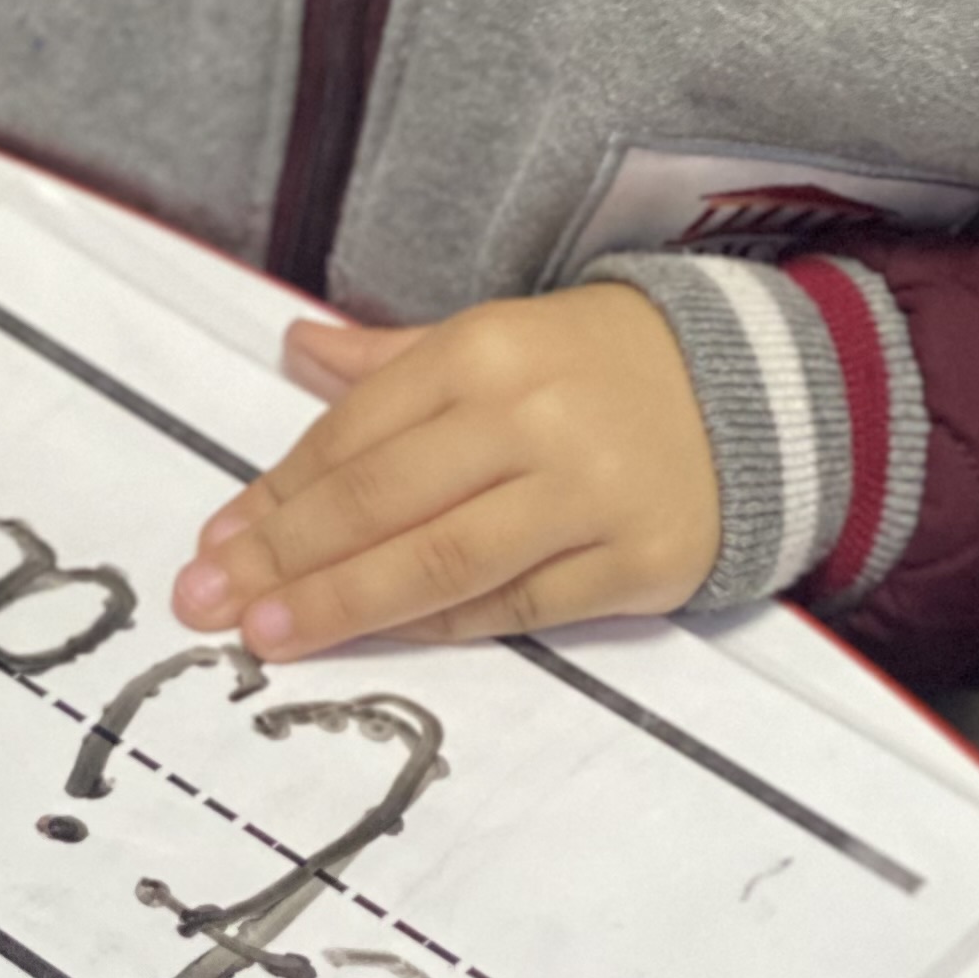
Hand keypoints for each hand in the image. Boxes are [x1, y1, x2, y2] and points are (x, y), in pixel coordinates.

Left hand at [170, 289, 720, 655]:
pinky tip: (379, 639)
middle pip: (382, 503)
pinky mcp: (636, 562)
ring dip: (343, 606)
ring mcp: (589, 495)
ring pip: (440, 564)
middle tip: (209, 603)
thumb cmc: (609, 367)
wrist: (768, 397)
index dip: (278, 495)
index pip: (356, 434)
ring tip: (269, 639)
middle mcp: (535, 419)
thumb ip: (393, 361)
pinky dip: (439, 627)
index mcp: (489, 351)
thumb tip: (293, 348)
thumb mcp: (502, 338)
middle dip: (285, 559)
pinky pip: (514, 608)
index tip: (215, 541)